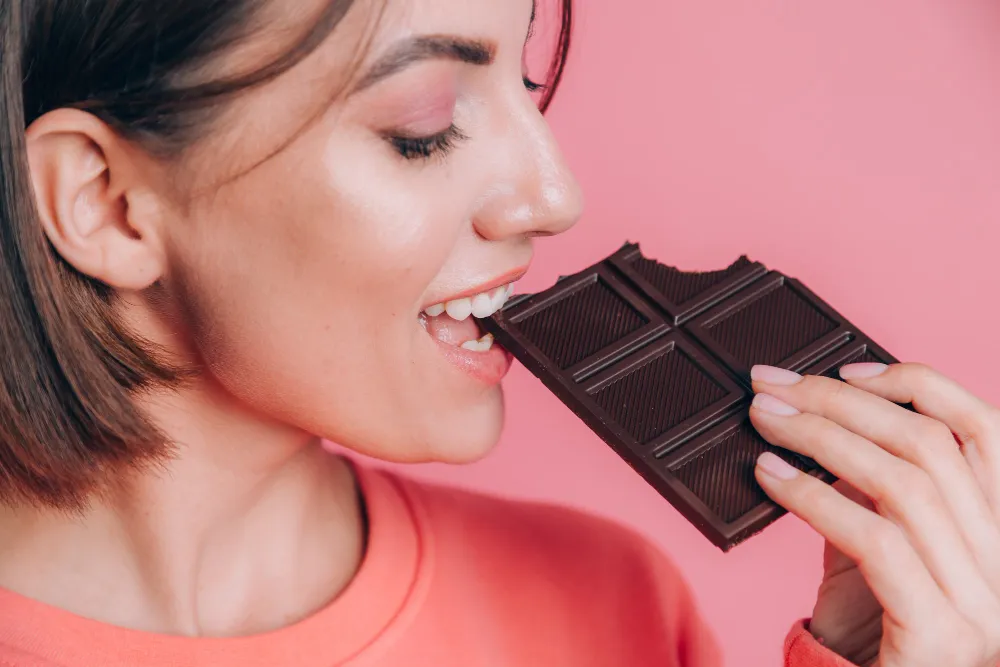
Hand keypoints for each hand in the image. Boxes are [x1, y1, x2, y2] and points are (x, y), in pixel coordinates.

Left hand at [748, 362, 999, 666]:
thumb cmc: (878, 629)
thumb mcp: (884, 543)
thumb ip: (873, 489)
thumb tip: (824, 420)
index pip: (987, 429)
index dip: (918, 384)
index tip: (847, 370)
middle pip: (931, 445)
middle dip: (840, 403)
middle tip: (771, 387)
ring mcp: (985, 603)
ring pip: (904, 482)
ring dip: (818, 437)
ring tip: (762, 420)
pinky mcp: (941, 635)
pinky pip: (876, 540)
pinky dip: (814, 497)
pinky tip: (769, 475)